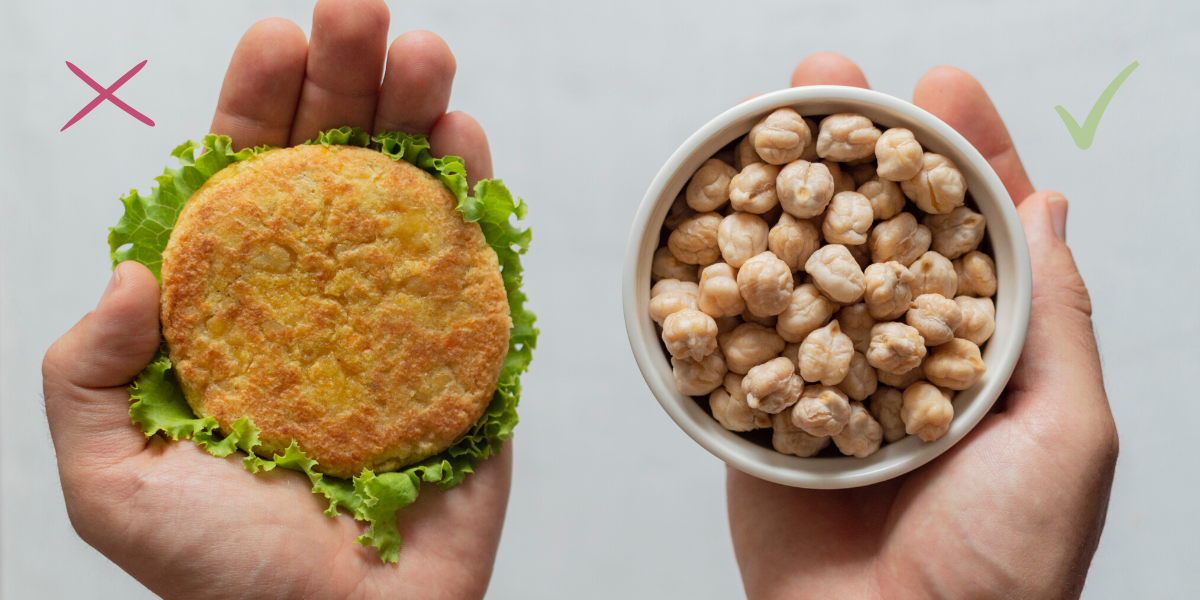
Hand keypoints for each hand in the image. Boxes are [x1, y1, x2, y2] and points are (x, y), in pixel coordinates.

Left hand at [43, 1, 508, 597]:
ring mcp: (396, 319)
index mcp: (236, 313)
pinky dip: (472, 195)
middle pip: (333, 168)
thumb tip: (135, 270)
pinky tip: (463, 137)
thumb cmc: (224, 578)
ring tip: (423, 52)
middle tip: (362, 11)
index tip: (277, 41)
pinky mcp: (465, 352)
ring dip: (417, 115)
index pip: (243, 186)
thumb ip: (88, 375)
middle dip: (347, 81)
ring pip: (407, 196)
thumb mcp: (111, 480)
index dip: (258, 107)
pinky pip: (471, 262)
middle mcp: (317, 300)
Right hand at [726, 54, 1116, 599]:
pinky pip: (734, 341)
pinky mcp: (760, 415)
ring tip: (769, 116)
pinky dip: (717, 281)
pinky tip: (708, 217)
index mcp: (982, 350)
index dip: (961, 155)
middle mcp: (899, 352)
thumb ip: (1055, 317)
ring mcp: (825, 378)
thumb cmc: (1005, 559)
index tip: (945, 87)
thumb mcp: (1065, 430)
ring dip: (783, 188)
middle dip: (856, 147)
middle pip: (875, 229)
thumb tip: (1049, 207)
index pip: (974, 231)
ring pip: (801, 267)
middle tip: (832, 75)